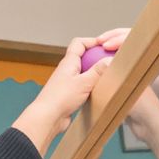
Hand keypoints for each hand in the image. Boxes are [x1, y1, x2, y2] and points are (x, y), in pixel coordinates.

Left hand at [12, 28, 131, 151]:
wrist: (48, 117)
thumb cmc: (61, 98)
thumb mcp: (84, 83)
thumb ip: (98, 71)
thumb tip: (110, 60)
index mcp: (69, 62)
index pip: (79, 43)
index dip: (92, 41)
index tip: (105, 45)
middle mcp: (67, 70)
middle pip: (82, 57)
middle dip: (96, 57)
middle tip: (110, 62)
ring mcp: (68, 82)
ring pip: (84, 72)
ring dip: (95, 73)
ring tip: (107, 78)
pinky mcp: (70, 94)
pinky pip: (83, 85)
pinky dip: (92, 86)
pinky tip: (99, 93)